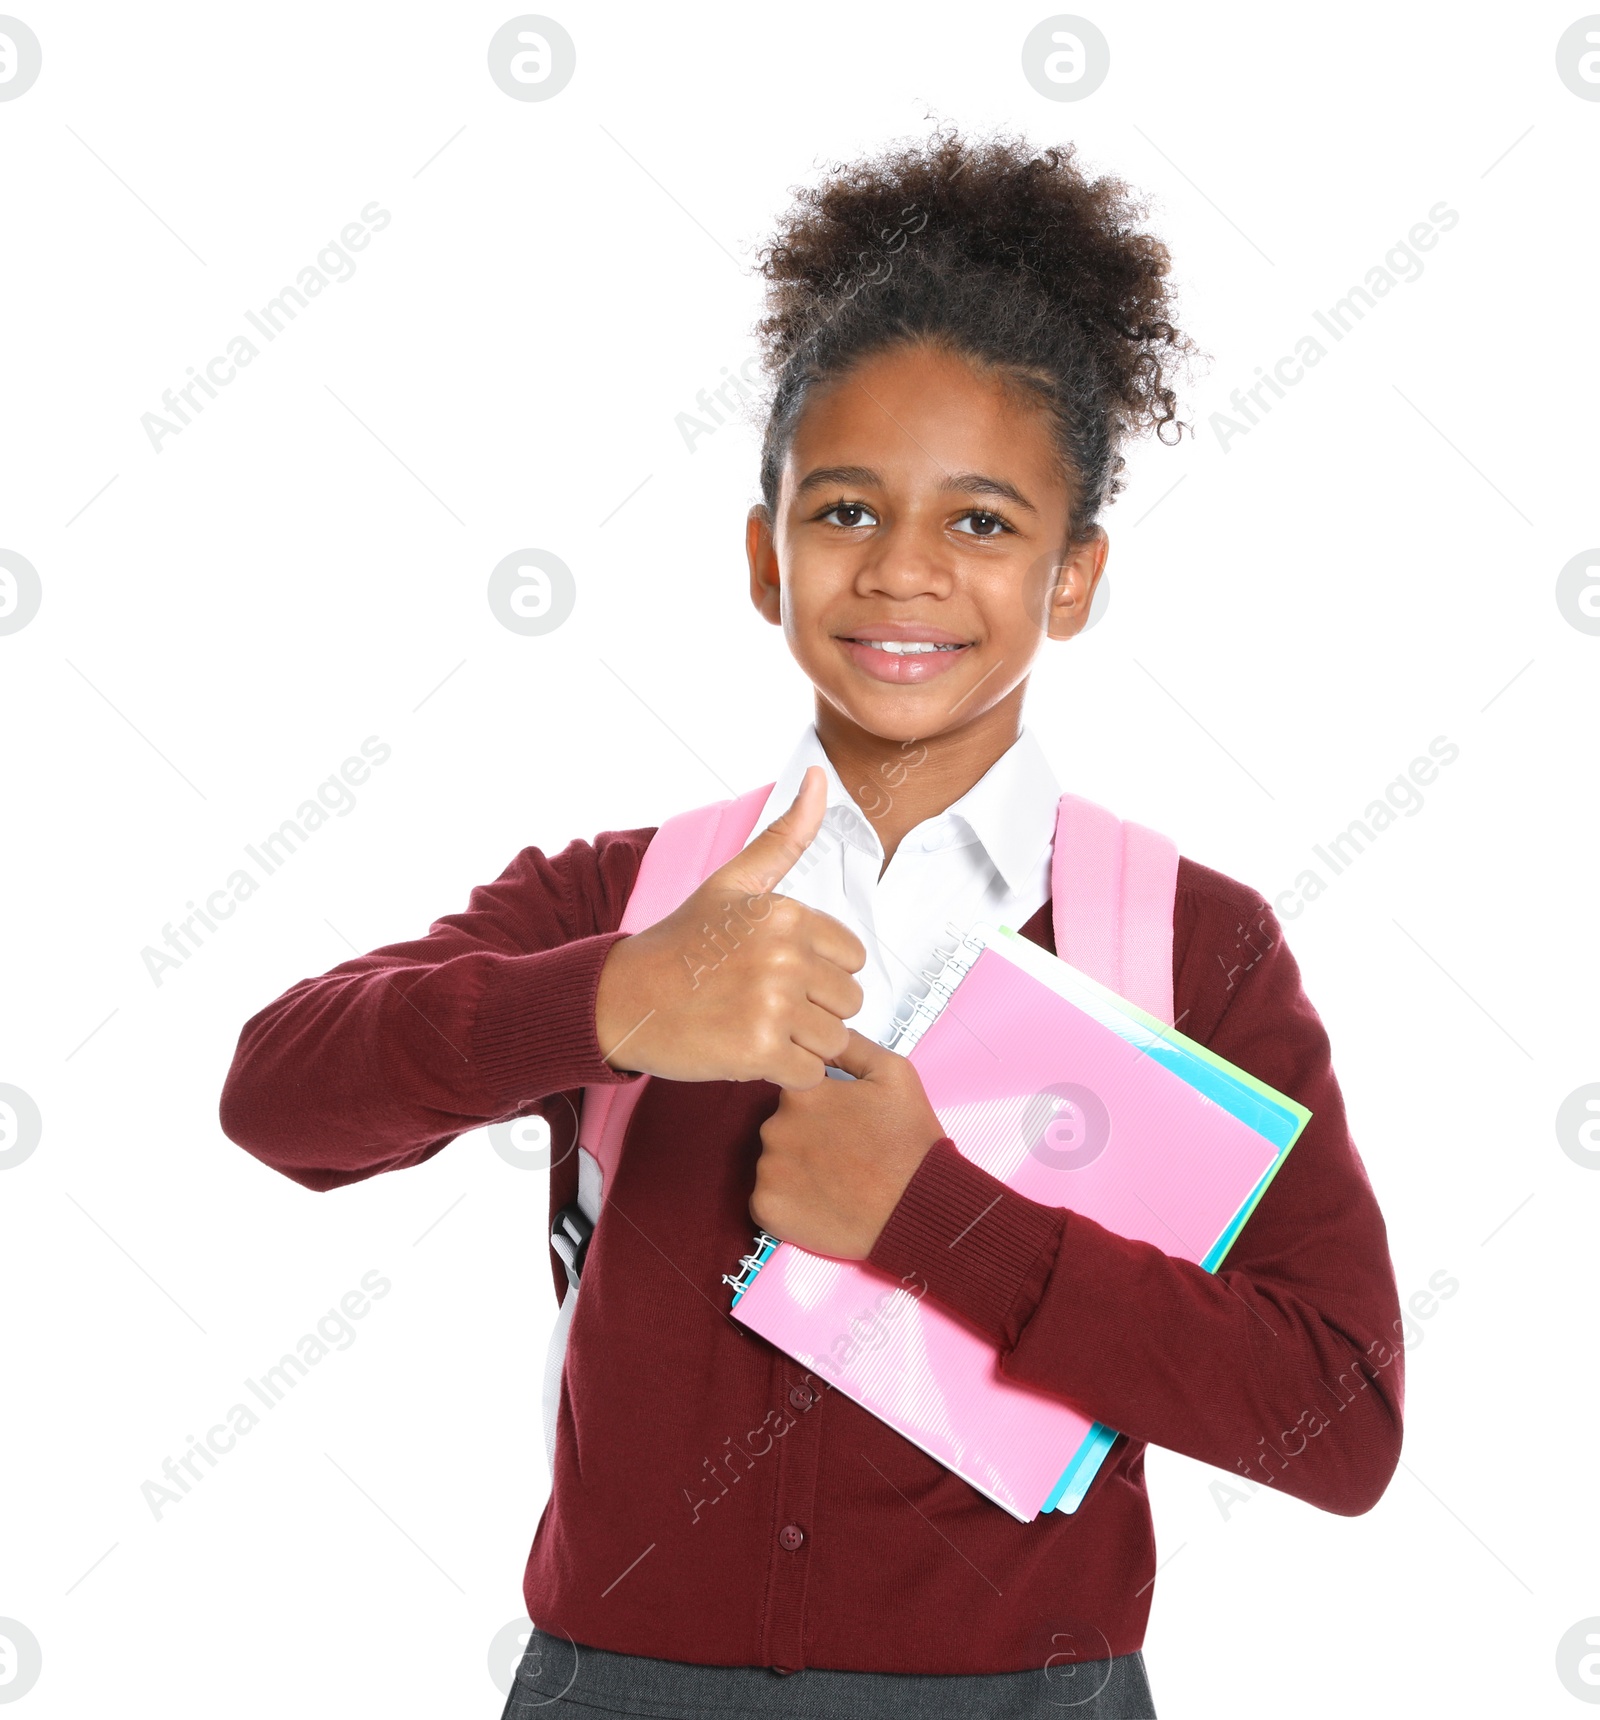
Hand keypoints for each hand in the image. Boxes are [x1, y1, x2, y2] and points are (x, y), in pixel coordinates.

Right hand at [593, 767, 867, 1089]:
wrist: (625, 998)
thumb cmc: (682, 942)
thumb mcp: (734, 881)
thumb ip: (785, 835)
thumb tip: (817, 777)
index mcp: (787, 914)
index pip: (854, 958)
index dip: (821, 970)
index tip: (778, 970)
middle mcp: (785, 956)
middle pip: (849, 1001)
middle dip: (814, 1009)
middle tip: (764, 1001)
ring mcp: (773, 1005)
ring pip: (834, 1039)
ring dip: (801, 1042)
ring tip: (757, 1024)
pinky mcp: (759, 1051)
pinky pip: (809, 1072)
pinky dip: (786, 1071)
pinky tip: (750, 1049)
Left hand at [750, 1030, 944, 1258]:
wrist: (919, 1208)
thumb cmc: (909, 1141)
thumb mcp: (893, 1073)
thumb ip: (850, 1046)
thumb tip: (824, 1033)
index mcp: (800, 1092)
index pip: (793, 1091)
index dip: (820, 1108)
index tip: (844, 1125)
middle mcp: (775, 1127)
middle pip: (782, 1127)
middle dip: (806, 1138)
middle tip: (845, 1155)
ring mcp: (767, 1171)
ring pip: (773, 1162)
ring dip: (796, 1169)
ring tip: (837, 1181)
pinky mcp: (767, 1209)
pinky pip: (767, 1198)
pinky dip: (787, 1202)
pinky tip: (821, 1203)